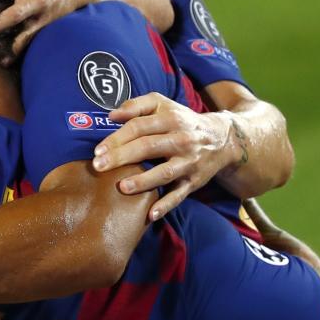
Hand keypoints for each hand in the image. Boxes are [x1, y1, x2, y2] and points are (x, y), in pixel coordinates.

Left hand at [92, 93, 241, 218]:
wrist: (222, 138)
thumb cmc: (181, 120)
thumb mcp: (162, 105)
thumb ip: (136, 105)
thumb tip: (111, 115)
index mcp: (170, 119)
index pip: (139, 127)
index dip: (117, 138)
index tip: (98, 150)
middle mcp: (181, 140)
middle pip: (148, 147)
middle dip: (122, 157)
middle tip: (99, 166)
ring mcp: (188, 162)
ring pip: (164, 172)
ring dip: (143, 181)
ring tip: (122, 187)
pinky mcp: (194, 181)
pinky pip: (179, 195)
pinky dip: (166, 205)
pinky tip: (151, 214)